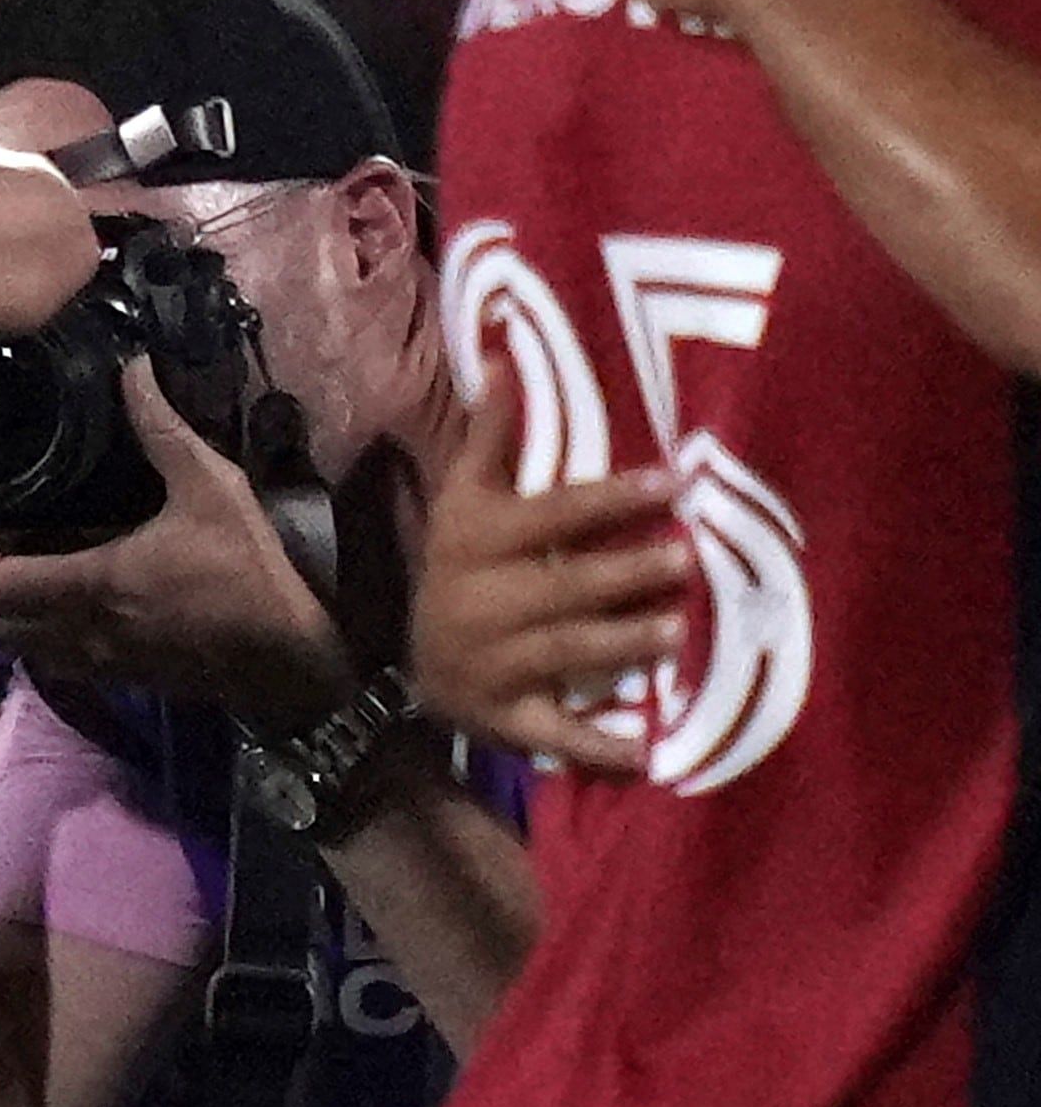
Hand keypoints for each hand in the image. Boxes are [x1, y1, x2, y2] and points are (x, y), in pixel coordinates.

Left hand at [0, 361, 352, 721]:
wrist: (288, 658)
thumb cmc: (248, 572)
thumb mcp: (212, 487)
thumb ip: (163, 430)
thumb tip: (132, 368)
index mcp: (93, 585)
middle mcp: (79, 633)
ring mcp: (94, 663)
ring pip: (8, 648)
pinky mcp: (114, 677)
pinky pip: (42, 658)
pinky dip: (21, 630)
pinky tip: (38, 590)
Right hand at [411, 369, 687, 772]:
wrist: (418, 662)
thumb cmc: (461, 565)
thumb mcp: (465, 497)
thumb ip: (491, 435)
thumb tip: (503, 355)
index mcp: (479, 543)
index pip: (554, 515)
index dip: (613, 500)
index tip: (672, 482)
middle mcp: (483, 602)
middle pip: (565, 586)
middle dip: (626, 575)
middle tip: (688, 561)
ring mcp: (495, 663)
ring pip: (566, 652)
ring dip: (622, 645)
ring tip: (676, 634)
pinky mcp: (507, 717)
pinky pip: (555, 733)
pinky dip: (597, 746)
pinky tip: (645, 750)